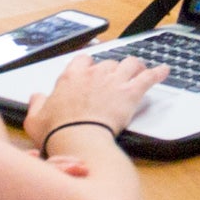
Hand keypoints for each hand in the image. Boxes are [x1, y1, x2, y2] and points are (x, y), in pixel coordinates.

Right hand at [26, 55, 156, 153]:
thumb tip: (36, 96)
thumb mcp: (35, 119)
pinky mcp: (130, 92)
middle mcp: (94, 74)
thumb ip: (36, 104)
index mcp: (71, 78)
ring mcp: (114, 81)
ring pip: (129, 64)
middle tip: (116, 77)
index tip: (91, 68)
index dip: (89, 64)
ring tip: (139, 69)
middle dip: (112, 69)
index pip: (82, 60)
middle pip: (108, 63)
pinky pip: (148, 77)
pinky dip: (158, 73)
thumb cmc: (57, 131)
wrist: (78, 139)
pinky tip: (164, 71)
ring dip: (135, 66)